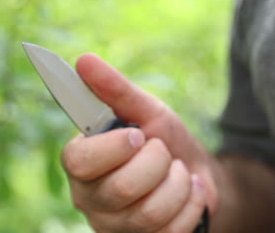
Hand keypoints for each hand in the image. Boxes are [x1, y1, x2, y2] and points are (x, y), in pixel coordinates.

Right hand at [61, 53, 217, 231]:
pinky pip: (172, 230)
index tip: (139, 135)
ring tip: (177, 173)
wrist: (196, 175)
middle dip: (158, 162)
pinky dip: (191, 203)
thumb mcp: (146, 110)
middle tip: (163, 153)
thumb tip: (83, 60)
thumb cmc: (165, 141)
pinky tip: (187, 194)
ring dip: (177, 183)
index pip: (78, 160)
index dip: (115, 147)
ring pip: (150, 212)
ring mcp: (116, 227)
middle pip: (122, 187)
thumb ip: (115, 90)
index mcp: (83, 163)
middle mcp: (91, 199)